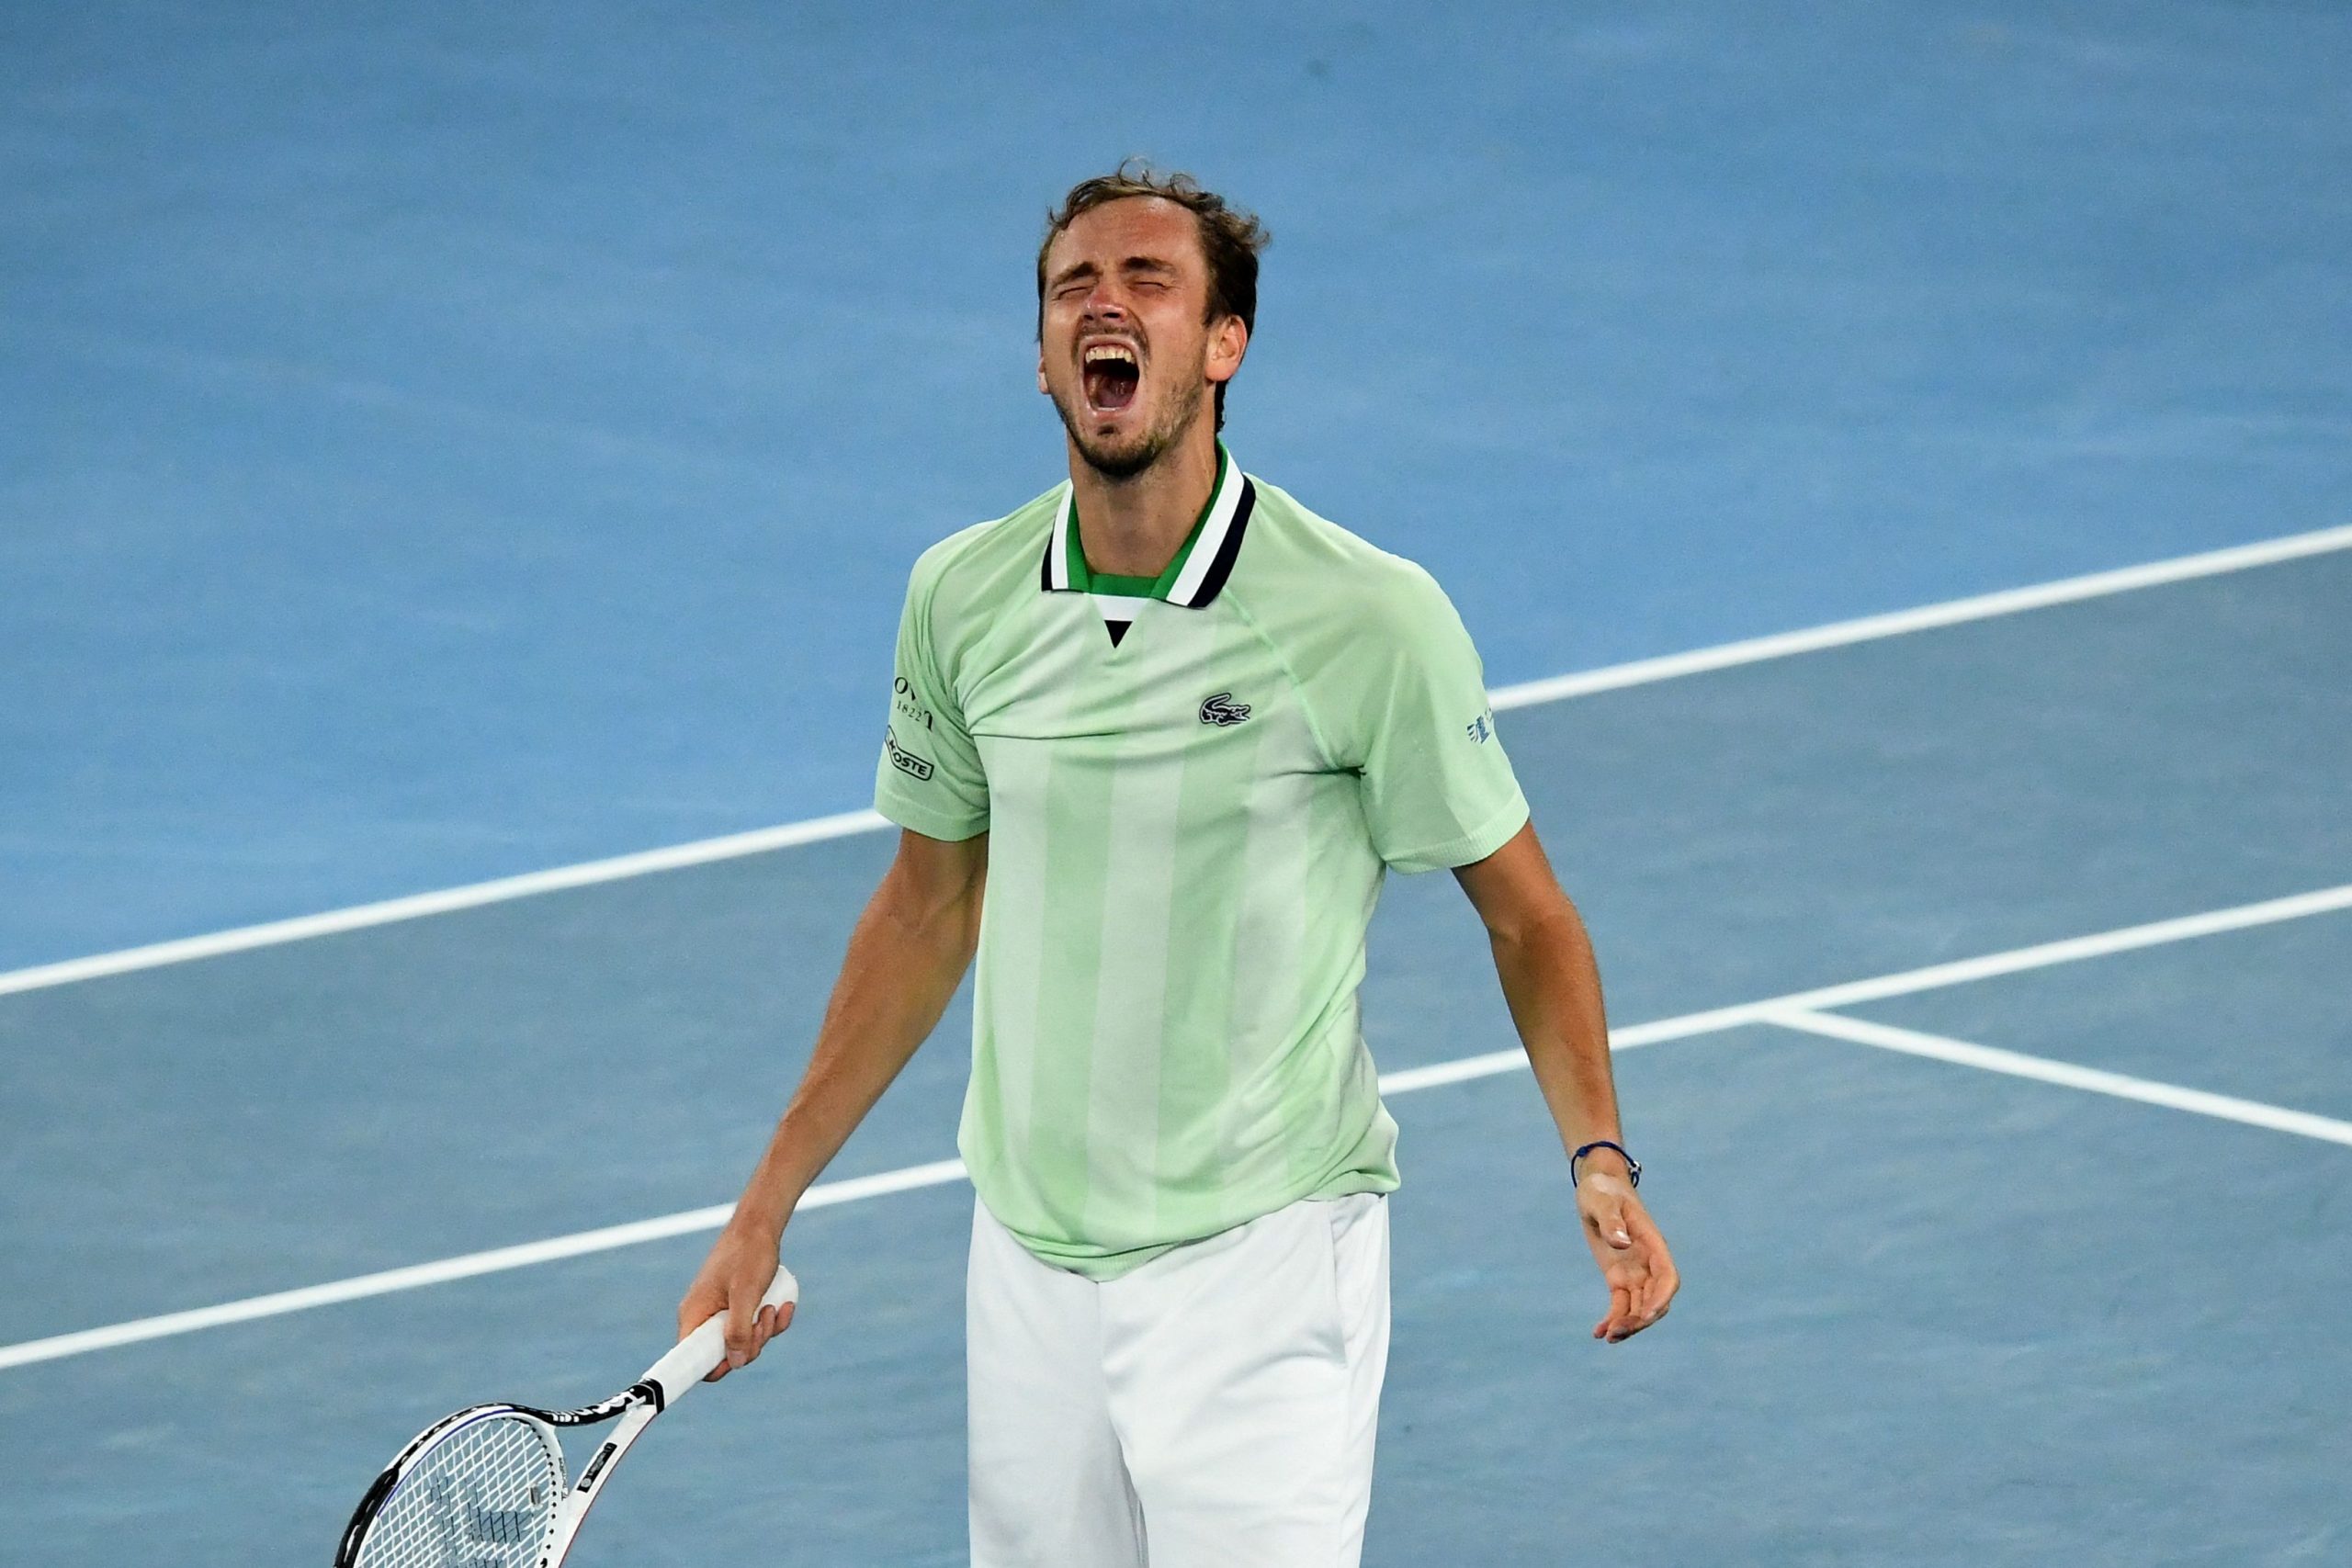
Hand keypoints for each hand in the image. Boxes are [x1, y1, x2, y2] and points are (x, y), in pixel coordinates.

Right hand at [678, 1221, 796, 1381]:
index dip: (712, 1368)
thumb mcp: (746, 1293)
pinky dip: (771, 1321)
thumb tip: (737, 1363)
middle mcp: (704, 1317)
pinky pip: (754, 1327)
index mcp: (694, 1315)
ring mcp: (721, 1312)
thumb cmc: (749, 1254)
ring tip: (774, 1305)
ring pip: (744, 1341)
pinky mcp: (737, 1307)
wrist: (760, 1226)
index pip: (692, 1359)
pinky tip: (785, 1305)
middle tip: (764, 1319)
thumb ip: (739, 1329)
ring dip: (765, 1330)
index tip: (737, 1361)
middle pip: (724, 1354)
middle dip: (752, 1343)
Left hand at [1577, 1174, 1677, 1342]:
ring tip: (1607, 1337)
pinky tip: (1598, 1333)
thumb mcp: (1602, 1201)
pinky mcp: (1619, 1278)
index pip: (1667, 1277)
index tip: (1647, 1314)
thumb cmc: (1602, 1190)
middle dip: (1640, 1319)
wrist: (1597, 1189)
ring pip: (1639, 1307)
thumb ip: (1611, 1220)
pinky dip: (1613, 1319)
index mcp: (1653, 1244)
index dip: (1662, 1298)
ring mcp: (1635, 1272)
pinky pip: (1621, 1305)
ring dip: (1628, 1325)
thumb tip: (1622, 1243)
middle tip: (1616, 1332)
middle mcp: (1648, 1262)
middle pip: (1655, 1300)